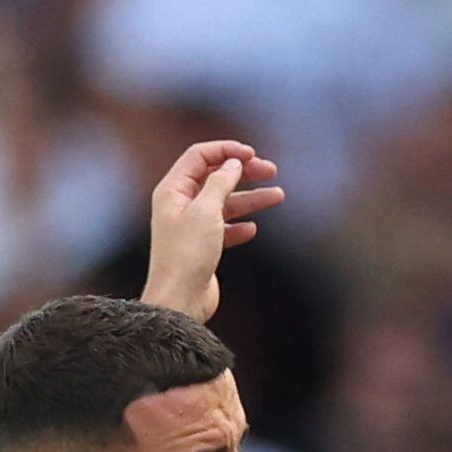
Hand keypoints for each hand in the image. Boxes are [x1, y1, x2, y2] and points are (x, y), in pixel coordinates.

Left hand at [143, 140, 283, 320]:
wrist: (180, 300)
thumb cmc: (187, 255)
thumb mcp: (206, 211)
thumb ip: (221, 183)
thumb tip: (233, 164)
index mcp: (173, 190)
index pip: (200, 156)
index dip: (226, 151)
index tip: (252, 154)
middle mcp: (180, 204)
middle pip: (215, 177)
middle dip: (244, 172)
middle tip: (271, 171)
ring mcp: (191, 226)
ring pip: (225, 203)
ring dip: (250, 198)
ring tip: (278, 196)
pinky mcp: (203, 247)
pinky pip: (224, 228)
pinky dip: (240, 226)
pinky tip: (253, 229)